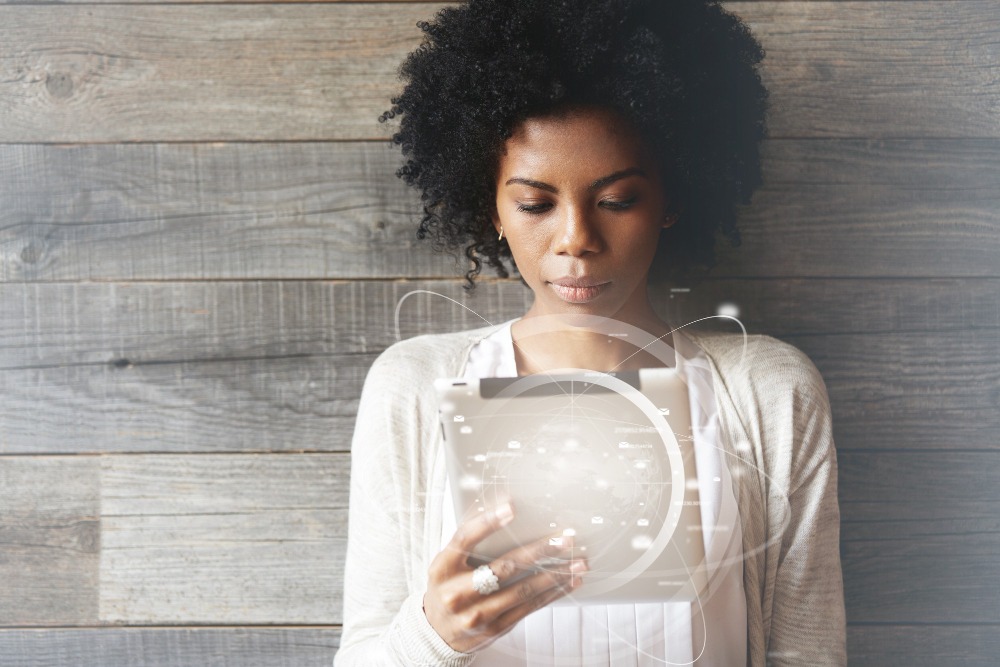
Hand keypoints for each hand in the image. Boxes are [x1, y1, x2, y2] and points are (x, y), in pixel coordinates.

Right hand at [423, 502, 587, 652]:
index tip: (511, 508)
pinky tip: (568, 583)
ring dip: (554, 576)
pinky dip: (551, 594)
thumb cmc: (447, 586)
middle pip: (503, 567)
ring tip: (578, 563)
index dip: (487, 523)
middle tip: (564, 540)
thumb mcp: (448, 564)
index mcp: (443, 568)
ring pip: (522, 590)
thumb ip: (470, 545)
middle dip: (538, 551)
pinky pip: (528, 608)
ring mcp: (477, 614)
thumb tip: (507, 513)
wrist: (436, 632)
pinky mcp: (494, 628)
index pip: (465, 539)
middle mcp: (457, 593)